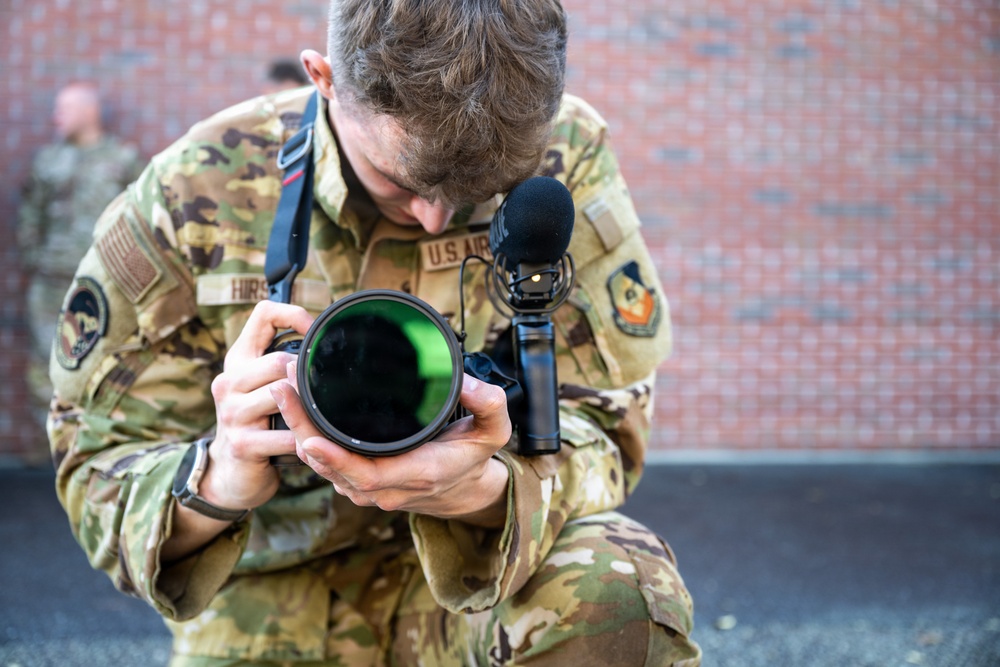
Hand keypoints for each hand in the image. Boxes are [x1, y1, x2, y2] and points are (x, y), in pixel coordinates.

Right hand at [200, 300, 314, 510]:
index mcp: (237, 360)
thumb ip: (283, 362)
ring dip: (309, 411)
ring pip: (284, 396)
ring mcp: (232, 413)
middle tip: (324, 391)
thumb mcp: (261, 386)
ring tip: (323, 418)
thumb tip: (327, 339)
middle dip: (306, 377)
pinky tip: (316, 443)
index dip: (294, 313)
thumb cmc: (256, 423)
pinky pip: (288, 436)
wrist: (230, 473)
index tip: (317, 329)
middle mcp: (228, 382)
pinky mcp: (242, 444)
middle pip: (279, 361)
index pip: (263, 314)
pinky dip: (307, 441)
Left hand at [272, 371, 511, 527]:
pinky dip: (306, 438)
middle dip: (303, 429)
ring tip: (285, 387)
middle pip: (333, 467)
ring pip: (323, 466)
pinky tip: (295, 407)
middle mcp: (387, 488)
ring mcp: (368, 488)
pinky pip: (325, 464)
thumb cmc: (473, 456)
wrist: (463, 488)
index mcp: (418, 473)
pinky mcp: (357, 481)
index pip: (369, 475)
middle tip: (285, 387)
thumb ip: (489, 404)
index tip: (313, 438)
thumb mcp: (494, 429)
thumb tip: (469, 381)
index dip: (338, 460)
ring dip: (299, 430)